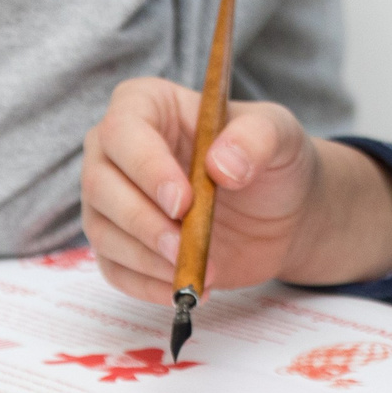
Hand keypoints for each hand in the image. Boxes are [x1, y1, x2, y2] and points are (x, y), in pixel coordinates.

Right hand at [80, 77, 391, 303]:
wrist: (290, 212)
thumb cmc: (282, 163)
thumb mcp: (283, 138)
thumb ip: (258, 139)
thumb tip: (222, 162)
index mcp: (153, 109)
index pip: (123, 127)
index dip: (145, 164)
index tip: (184, 197)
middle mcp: (124, 151)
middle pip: (100, 184)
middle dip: (144, 221)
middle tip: (191, 245)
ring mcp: (119, 199)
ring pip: (101, 230)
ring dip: (145, 257)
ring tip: (197, 267)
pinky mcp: (125, 244)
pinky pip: (113, 269)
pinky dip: (144, 283)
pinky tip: (185, 283)